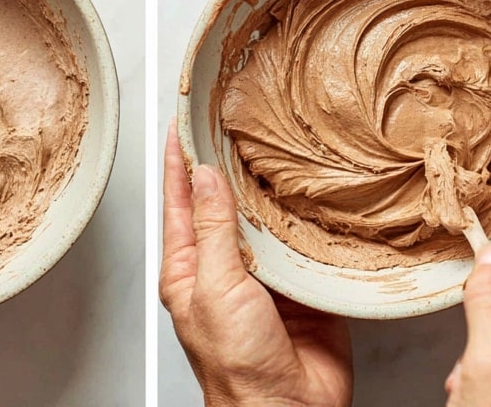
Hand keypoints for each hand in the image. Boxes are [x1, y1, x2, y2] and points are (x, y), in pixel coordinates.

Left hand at [160, 120, 352, 406]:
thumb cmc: (238, 370)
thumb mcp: (215, 287)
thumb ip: (212, 228)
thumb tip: (204, 177)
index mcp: (189, 268)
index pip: (180, 199)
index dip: (180, 158)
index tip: (181, 122)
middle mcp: (225, 267)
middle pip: (223, 201)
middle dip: (225, 163)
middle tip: (229, 120)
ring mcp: (263, 274)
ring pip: (263, 215)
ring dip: (268, 186)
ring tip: (270, 144)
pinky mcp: (300, 284)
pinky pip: (302, 239)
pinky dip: (307, 216)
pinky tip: (310, 192)